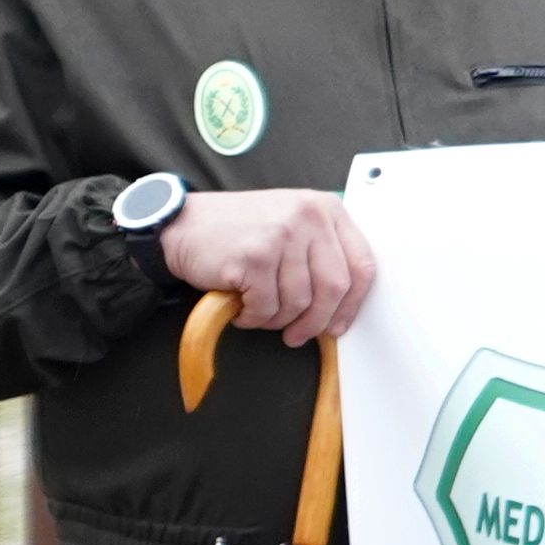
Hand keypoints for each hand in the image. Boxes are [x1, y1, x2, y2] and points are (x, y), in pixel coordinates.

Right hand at [160, 187, 372, 347]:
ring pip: (299, 301)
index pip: (362, 263)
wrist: (182, 226)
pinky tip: (242, 308)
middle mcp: (309, 218)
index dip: (353, 303)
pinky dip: (253, 317)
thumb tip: (343, 306)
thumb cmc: (239, 231)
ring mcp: (282, 236)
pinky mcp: (255, 257)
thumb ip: (321, 253)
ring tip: (260, 312)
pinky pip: (267, 307)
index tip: (340, 323)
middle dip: (318, 321)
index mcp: (327, 209)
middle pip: (335, 288)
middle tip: (299, 335)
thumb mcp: (292, 224)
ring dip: (278, 319)